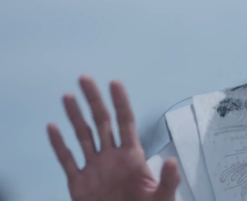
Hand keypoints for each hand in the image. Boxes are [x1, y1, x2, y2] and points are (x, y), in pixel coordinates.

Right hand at [47, 76, 179, 200]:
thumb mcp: (162, 197)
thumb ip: (168, 180)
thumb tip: (173, 161)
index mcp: (133, 157)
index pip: (126, 122)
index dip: (120, 102)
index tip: (114, 83)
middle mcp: (112, 158)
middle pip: (102, 122)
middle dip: (94, 100)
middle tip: (85, 78)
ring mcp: (95, 169)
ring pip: (83, 136)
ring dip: (75, 116)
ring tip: (67, 96)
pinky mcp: (79, 184)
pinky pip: (67, 160)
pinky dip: (59, 145)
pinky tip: (53, 128)